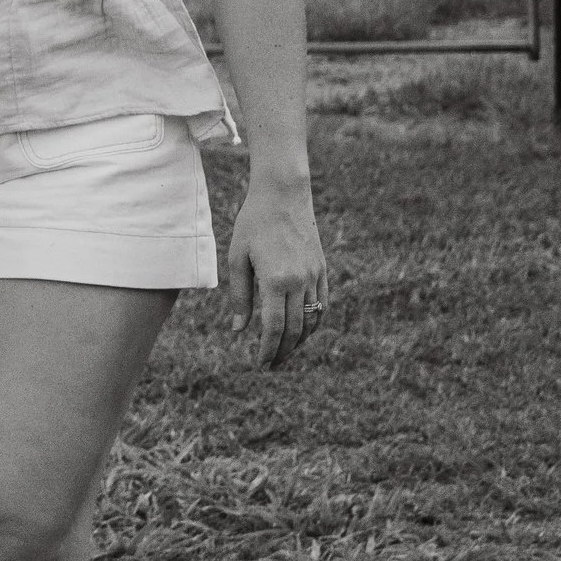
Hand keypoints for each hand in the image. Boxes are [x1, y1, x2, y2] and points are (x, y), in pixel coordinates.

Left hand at [225, 174, 326, 367]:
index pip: (274, 327)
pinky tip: (302, 331)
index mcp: (276, 280)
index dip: (269, 349)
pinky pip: (322, 304)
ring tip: (285, 352)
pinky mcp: (322, 269)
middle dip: (283, 351)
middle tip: (272, 365)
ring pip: (312, 319)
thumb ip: (240, 297)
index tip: (262, 363)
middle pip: (294, 329)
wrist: (283, 195)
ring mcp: (314, 276)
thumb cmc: (253, 224)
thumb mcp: (238, 259)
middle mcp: (300, 281)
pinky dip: (314, 322)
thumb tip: (239, 330)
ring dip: (299, 340)